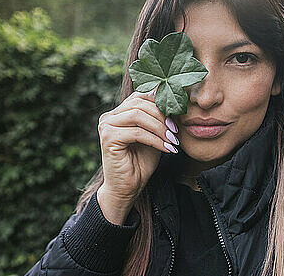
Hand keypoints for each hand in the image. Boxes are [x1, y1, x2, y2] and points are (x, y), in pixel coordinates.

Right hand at [96, 87, 179, 221]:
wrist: (127, 188)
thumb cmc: (141, 161)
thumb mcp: (154, 135)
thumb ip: (159, 118)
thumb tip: (175, 100)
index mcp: (119, 112)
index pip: (142, 95)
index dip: (161, 103)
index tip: (177, 117)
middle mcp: (109, 116)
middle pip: (140, 103)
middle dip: (162, 116)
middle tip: (176, 131)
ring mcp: (106, 125)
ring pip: (139, 116)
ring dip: (160, 128)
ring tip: (172, 140)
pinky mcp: (108, 138)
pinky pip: (137, 132)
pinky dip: (155, 140)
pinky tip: (166, 148)